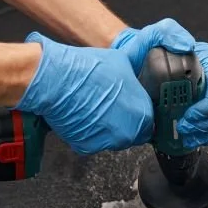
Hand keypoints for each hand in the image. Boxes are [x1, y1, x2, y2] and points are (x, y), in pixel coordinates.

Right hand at [14, 32, 152, 154]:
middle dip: (126, 122)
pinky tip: (84, 114)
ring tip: (96, 107)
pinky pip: (94, 141)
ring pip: (113, 138)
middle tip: (113, 105)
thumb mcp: (124, 61)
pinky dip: (90, 131)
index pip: (150, 123)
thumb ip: (137, 72)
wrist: (56, 80)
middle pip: (133, 133)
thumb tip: (142, 64)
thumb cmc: (89, 70)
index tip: (134, 108)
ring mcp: (106, 143)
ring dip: (109, 127)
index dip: (142, 114)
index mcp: (142, 115)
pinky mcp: (86, 147)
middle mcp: (127, 134)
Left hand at [112, 19, 207, 149]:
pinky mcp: (198, 109)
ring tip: (186, 137)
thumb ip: (169, 32)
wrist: (132, 64)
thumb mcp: (154, 34)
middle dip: (205, 122)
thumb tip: (188, 46)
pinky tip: (191, 140)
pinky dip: (203, 136)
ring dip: (204, 131)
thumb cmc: (145, 48)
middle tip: (186, 128)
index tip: (191, 114)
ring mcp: (205, 94)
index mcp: (207, 61)